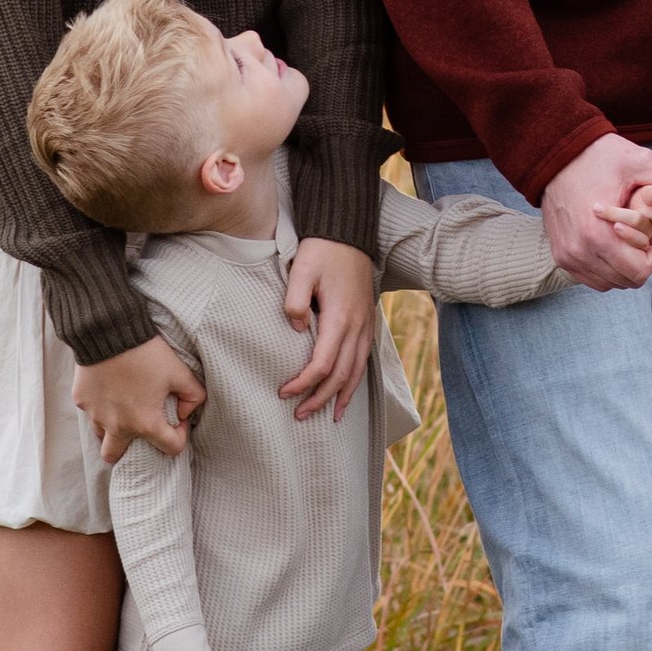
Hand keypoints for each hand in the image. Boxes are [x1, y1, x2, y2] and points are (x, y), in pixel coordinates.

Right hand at [74, 332, 202, 467]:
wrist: (108, 330)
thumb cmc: (147, 352)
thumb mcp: (180, 371)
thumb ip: (194, 395)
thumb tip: (186, 412)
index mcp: (145, 423)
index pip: (170, 448)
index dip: (180, 436)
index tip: (179, 420)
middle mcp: (117, 426)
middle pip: (115, 457)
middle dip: (129, 450)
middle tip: (141, 428)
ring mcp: (95, 414)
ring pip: (101, 435)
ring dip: (113, 429)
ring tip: (124, 409)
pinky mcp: (81, 400)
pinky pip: (91, 411)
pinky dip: (100, 406)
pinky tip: (109, 389)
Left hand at [283, 237, 375, 418]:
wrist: (348, 233)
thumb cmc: (322, 250)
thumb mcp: (301, 270)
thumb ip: (294, 301)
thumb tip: (296, 328)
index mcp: (339, 318)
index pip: (322, 364)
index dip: (303, 383)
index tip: (284, 392)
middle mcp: (357, 326)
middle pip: (341, 375)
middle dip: (320, 398)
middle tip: (299, 415)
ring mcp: (365, 325)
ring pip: (357, 371)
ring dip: (342, 396)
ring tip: (331, 417)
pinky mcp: (367, 321)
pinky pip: (364, 360)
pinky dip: (356, 381)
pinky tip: (348, 392)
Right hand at [541, 135, 651, 289]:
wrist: (555, 154)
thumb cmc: (600, 156)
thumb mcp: (640, 162)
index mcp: (598, 235)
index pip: (639, 272)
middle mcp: (579, 252)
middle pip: (626, 280)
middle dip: (642, 258)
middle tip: (643, 230)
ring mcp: (567, 256)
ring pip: (609, 282)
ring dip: (624, 264)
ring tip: (626, 234)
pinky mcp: (560, 255)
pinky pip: (591, 277)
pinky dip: (606, 266)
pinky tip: (611, 240)